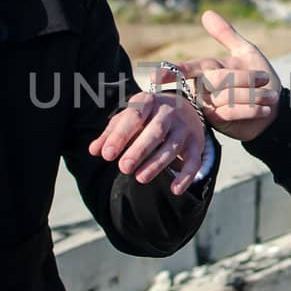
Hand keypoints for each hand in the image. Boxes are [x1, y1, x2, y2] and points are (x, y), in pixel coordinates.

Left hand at [87, 87, 206, 195]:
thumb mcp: (127, 119)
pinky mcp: (196, 144)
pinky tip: (174, 190)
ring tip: (140, 178)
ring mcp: (185, 128)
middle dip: (139, 150)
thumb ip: (110, 134)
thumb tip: (93, 150)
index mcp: (148, 101)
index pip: (134, 116)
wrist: (182, 108)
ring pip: (173, 146)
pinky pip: (193, 161)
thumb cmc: (146, 116)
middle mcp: (169, 112)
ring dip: (157, 163)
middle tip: (123, 168)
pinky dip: (186, 176)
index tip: (106, 155)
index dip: (120, 136)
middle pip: (156, 131)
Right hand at [174, 10, 280, 141]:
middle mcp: (201, 88)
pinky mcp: (217, 123)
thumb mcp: (246, 53)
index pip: (184, 69)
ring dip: (252, 94)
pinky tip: (265, 108)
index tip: (156, 76)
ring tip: (270, 95)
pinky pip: (230, 112)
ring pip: (225, 96)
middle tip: (265, 78)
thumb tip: (206, 13)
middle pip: (216, 79)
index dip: (168, 72)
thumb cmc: (260, 79)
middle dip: (244, 78)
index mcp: (205, 69)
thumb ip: (226, 34)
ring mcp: (207, 107)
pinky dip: (251, 109)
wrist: (275, 108)